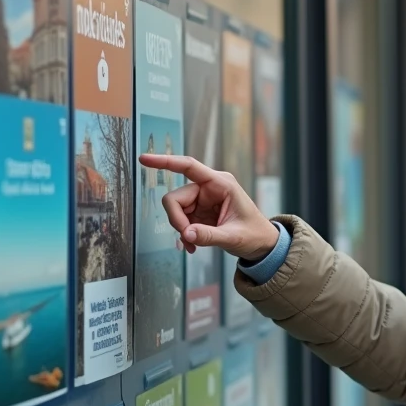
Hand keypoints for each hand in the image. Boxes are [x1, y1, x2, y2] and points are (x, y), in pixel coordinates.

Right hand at [138, 154, 280, 261]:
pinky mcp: (198, 212)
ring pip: (175, 210)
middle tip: (187, 238)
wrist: (261, 244)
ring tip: (194, 245)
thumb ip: (209, 236)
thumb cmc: (254, 235)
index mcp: (221, 183)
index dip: (165, 162)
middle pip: (175, 198)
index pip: (189, 167)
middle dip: (176, 220)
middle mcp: (209, 188)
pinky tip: (193, 246)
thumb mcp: (234, 237)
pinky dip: (184, 234)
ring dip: (181, 230)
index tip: (145, 159)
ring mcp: (202, 200)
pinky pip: (180, 220)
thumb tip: (185, 234)